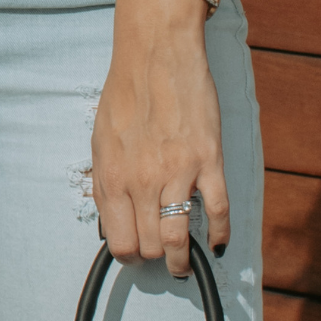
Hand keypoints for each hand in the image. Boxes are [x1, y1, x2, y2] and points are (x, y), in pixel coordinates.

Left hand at [90, 0, 228, 277]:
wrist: (155, 54)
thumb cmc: (125, 93)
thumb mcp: (101, 140)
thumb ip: (104, 181)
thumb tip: (111, 219)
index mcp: (112, 178)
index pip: (119, 241)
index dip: (129, 255)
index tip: (137, 254)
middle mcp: (141, 182)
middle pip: (149, 245)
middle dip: (155, 257)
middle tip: (161, 257)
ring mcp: (176, 173)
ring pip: (178, 238)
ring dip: (182, 260)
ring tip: (184, 266)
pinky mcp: (207, 160)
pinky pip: (217, 210)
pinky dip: (220, 233)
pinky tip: (218, 243)